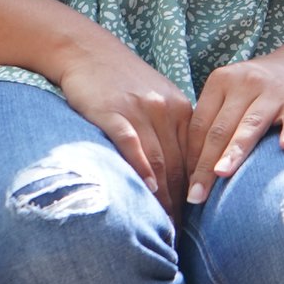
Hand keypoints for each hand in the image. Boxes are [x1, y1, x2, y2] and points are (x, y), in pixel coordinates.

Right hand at [55, 39, 195, 212]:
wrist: (87, 50)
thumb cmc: (122, 81)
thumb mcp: (158, 100)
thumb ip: (172, 132)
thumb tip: (182, 174)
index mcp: (182, 110)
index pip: (195, 158)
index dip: (196, 191)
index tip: (196, 219)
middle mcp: (166, 110)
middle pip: (179, 164)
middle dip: (180, 201)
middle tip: (180, 233)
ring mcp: (139, 110)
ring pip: (159, 159)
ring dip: (163, 195)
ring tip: (164, 224)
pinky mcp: (113, 110)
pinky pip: (131, 142)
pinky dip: (142, 166)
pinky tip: (146, 188)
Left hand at [185, 47, 283, 204]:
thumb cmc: (260, 90)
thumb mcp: (233, 94)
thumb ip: (214, 121)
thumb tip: (189, 167)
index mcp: (220, 82)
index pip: (200, 124)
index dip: (190, 156)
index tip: (185, 185)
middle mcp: (244, 83)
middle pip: (220, 129)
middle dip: (205, 164)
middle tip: (196, 195)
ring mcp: (273, 91)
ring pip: (250, 124)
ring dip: (235, 151)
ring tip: (221, 173)